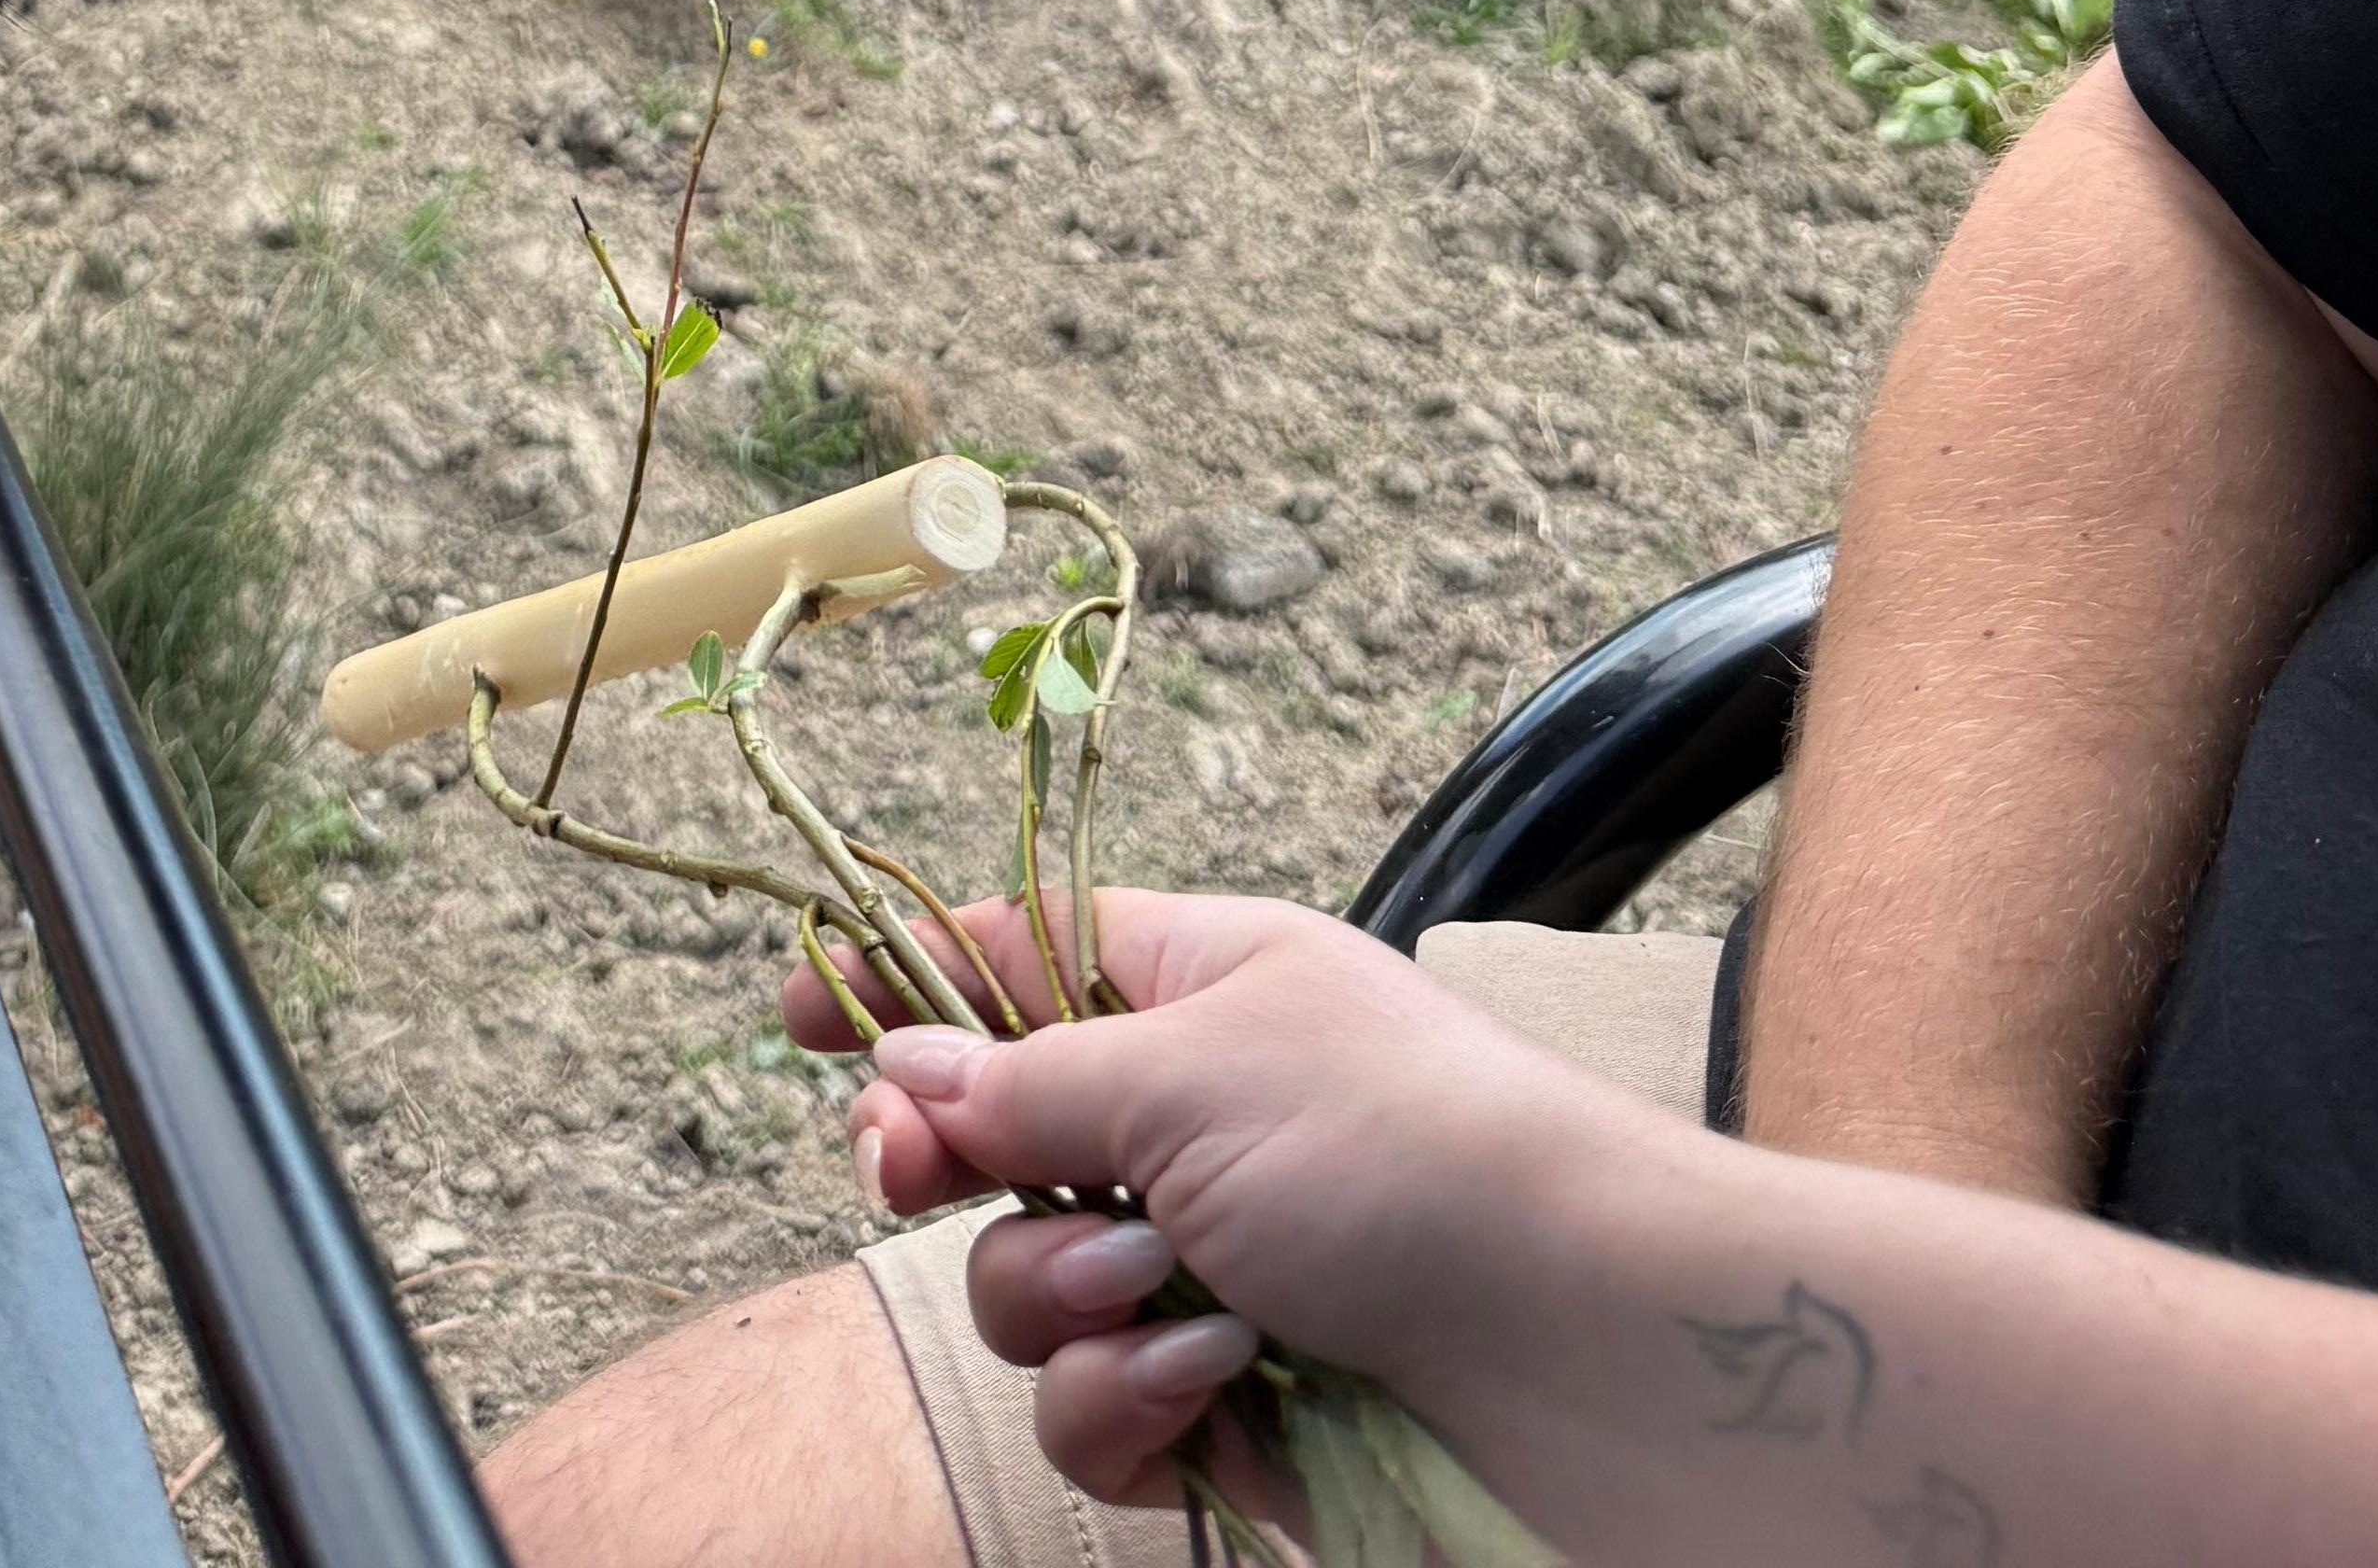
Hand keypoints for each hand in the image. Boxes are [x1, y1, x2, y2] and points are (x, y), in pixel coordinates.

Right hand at [787, 889, 1598, 1511]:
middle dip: (953, 1169)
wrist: (1576, 1354)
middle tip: (919, 1176)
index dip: (908, 983)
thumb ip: (1029, 1077)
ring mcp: (1203, 1273)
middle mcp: (1190, 1126)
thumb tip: (905, 1066)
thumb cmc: (1414, 1155)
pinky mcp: (1223, 1412)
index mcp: (1198, 990)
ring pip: (1024, 1295)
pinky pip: (1091, 1415)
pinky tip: (1218, 1392)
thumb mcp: (1196, 1066)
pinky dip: (1132, 1407)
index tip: (801, 1015)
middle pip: (988, 1144)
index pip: (1015, 961)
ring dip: (1071, 1302)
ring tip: (1177, 1302)